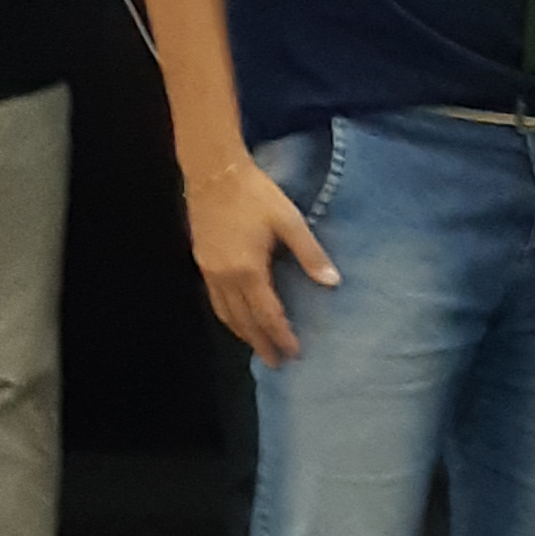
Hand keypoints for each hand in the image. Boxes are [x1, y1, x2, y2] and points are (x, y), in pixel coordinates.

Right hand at [187, 151, 340, 365]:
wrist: (214, 172)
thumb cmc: (255, 194)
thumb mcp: (289, 221)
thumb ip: (310, 254)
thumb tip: (332, 282)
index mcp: (249, 270)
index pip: (267, 314)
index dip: (281, 335)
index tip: (294, 353)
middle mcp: (225, 278)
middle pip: (244, 322)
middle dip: (260, 343)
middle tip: (276, 363)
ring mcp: (210, 271)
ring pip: (225, 314)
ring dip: (242, 333)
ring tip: (257, 346)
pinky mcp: (202, 262)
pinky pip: (215, 300)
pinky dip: (228, 316)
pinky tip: (236, 318)